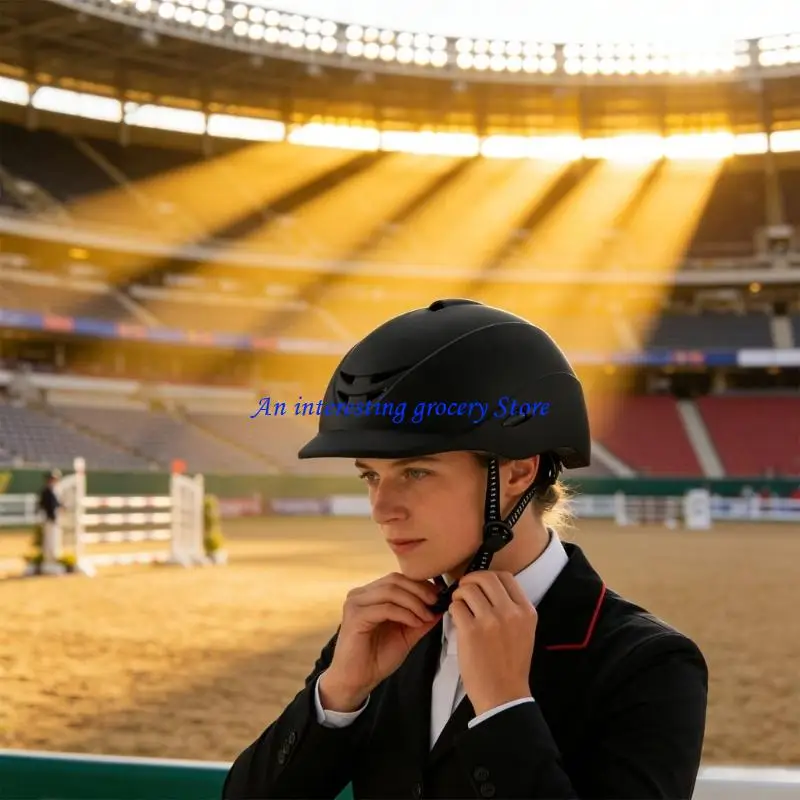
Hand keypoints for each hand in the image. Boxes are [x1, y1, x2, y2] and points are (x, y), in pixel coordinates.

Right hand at [320, 573, 442, 710]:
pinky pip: (386, 608)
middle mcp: (360, 595)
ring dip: (414, 602)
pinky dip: (405, 614)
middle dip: (419, 590)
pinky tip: (415, 623)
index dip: (420, 584)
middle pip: (394, 580)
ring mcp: (355, 604)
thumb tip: (440, 606)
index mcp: (370, 595)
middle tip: (435, 602)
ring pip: (391, 591)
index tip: (438, 594)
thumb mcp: (405, 635)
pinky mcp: (355, 617)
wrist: (356, 681)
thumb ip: (420, 619)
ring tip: (426, 615)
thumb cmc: (376, 658)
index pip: (397, 579)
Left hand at [450, 571, 536, 716]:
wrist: (503, 695)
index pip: (505, 577)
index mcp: (526, 611)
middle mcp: (510, 612)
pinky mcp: (471, 631)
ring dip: (459, 595)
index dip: (488, 576)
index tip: (480, 584)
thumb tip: (487, 587)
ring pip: (468, 590)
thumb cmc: (510, 664)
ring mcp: (490, 621)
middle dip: (470, 580)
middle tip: (464, 590)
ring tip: (460, 606)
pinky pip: (456, 606)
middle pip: (485, 578)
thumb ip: (511, 608)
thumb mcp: (523, 631)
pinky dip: (453, 609)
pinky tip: (456, 619)